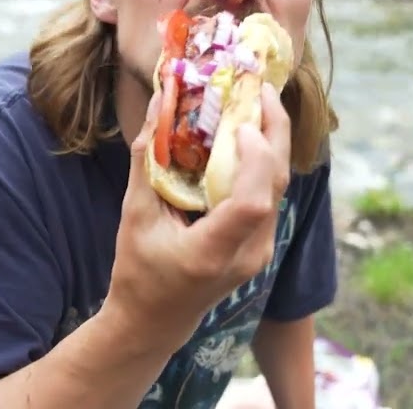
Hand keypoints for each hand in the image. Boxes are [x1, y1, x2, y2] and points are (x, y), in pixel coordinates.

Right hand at [104, 81, 291, 347]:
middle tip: (260, 89)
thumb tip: (161, 101)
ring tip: (255, 103)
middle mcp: (247, 254)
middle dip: (274, 131)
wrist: (155, 322)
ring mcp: (259, 252)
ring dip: (271, 142)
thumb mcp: (134, 215)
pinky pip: (270, 194)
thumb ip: (146, 159)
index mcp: (212, 252)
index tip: (240, 123)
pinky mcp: (260, 245)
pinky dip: (263, 161)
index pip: (252, 204)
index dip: (254, 159)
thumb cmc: (138, 270)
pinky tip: (248, 134)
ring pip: (279, 188)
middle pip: (277, 187)